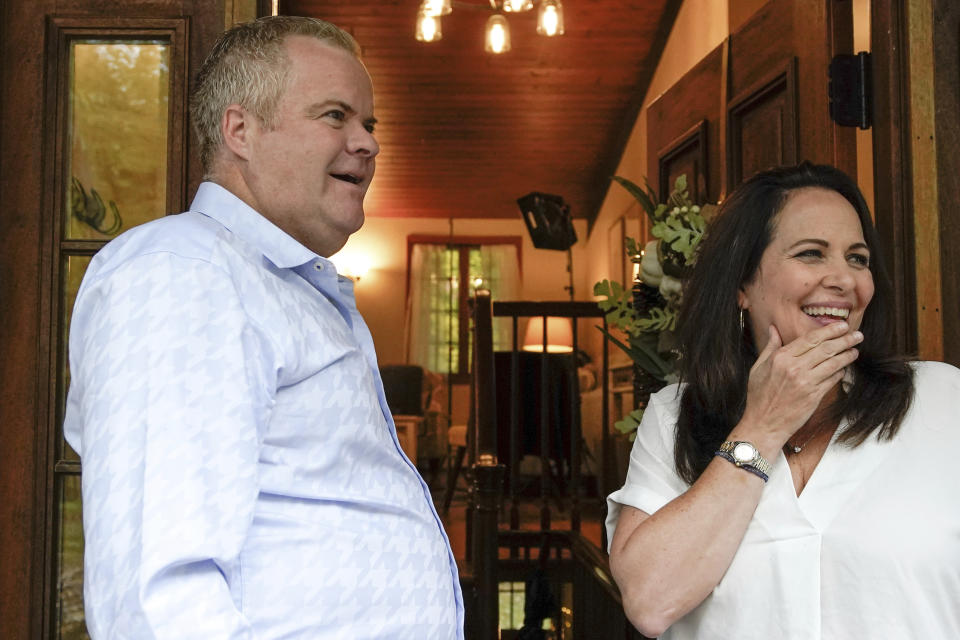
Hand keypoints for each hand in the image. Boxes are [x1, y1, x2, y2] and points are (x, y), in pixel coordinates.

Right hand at [740, 322, 862, 444]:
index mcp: (781, 358)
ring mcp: (806, 382)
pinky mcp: (814, 396)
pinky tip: (844, 368)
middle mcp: (794, 368)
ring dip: (847, 355)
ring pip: (833, 363)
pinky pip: (832, 380)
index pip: (810, 339)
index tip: (841, 325)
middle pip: (826, 348)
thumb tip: (773, 329)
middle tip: (857, 335)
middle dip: (844, 339)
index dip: (829, 330)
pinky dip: (840, 372)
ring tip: (855, 350)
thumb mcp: (758, 368)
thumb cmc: (759, 396)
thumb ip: (770, 347)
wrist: (763, 424)